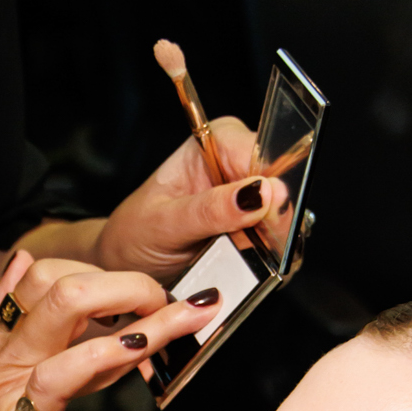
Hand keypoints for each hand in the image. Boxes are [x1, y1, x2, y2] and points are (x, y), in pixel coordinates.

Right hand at [0, 248, 220, 410]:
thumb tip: (17, 264)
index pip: (47, 280)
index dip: (100, 278)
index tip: (142, 293)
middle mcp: (4, 350)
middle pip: (61, 279)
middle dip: (124, 281)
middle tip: (169, 301)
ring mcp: (9, 381)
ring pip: (65, 310)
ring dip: (131, 303)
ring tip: (180, 313)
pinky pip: (60, 376)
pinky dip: (103, 357)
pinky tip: (137, 349)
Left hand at [94, 117, 287, 283]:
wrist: (126, 265)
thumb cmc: (135, 233)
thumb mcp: (165, 223)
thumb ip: (211, 209)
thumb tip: (262, 192)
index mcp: (214, 143)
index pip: (263, 154)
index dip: (268, 189)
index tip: (260, 219)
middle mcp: (238, 164)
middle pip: (281, 189)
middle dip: (269, 224)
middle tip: (243, 249)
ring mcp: (251, 198)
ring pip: (285, 220)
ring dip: (268, 247)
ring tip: (235, 260)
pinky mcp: (257, 229)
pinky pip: (280, 245)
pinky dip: (267, 262)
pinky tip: (244, 267)